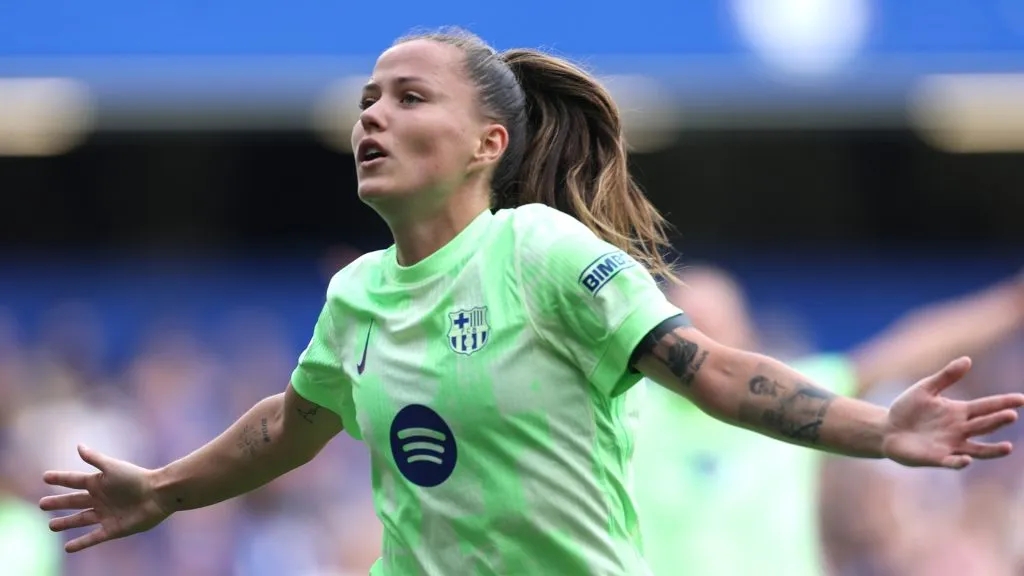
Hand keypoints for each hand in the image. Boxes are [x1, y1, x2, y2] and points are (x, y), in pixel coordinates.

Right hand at [39, 445, 170, 552]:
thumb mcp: (112, 467)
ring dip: (66, 523)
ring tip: (51, 526)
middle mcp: (100, 499)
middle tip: (41, 504)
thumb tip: (78, 446)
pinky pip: (93, 537)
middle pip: (74, 501)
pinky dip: (81, 543)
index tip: (45, 477)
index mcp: (99, 483)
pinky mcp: (113, 529)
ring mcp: (106, 515)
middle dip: (58, 503)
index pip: (74, 480)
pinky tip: (68, 548)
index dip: (60, 479)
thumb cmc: (136, 478)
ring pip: (81, 519)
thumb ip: (95, 459)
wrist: (158, 494)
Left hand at [883, 357, 1023, 468]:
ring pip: (977, 449)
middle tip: (1011, 415)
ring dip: (992, 450)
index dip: (1003, 402)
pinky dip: (960, 462)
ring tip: (1008, 447)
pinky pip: (952, 462)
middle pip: (984, 425)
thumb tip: (968, 359)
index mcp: (959, 411)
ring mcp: (951, 445)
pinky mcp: (937, 458)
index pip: (986, 406)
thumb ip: (946, 376)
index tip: (1021, 399)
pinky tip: (966, 459)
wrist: (887, 429)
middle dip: (998, 421)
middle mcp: (960, 429)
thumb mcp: (925, 388)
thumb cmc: (908, 408)